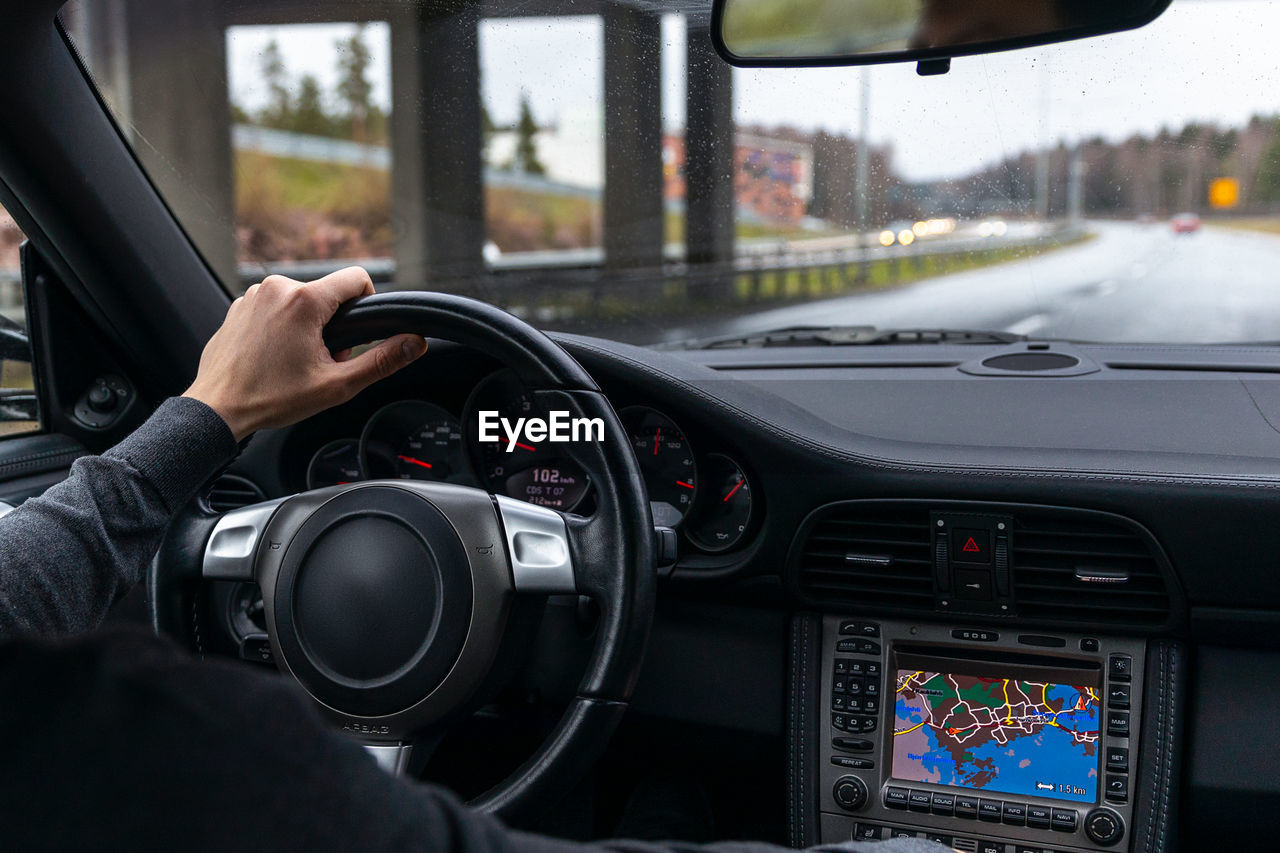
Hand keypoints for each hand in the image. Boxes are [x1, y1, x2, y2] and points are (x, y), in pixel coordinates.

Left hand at [183, 267, 425, 440]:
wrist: (217, 408)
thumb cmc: (271, 398)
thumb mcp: (337, 385)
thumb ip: (382, 361)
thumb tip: (414, 343)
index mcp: (304, 299)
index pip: (357, 278)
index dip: (368, 303)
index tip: (357, 333)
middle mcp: (277, 287)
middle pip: (328, 294)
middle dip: (334, 325)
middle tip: (320, 361)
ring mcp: (254, 294)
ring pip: (302, 300)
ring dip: (308, 326)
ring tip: (295, 361)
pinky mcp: (239, 305)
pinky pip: (276, 306)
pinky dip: (283, 327)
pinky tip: (274, 356)